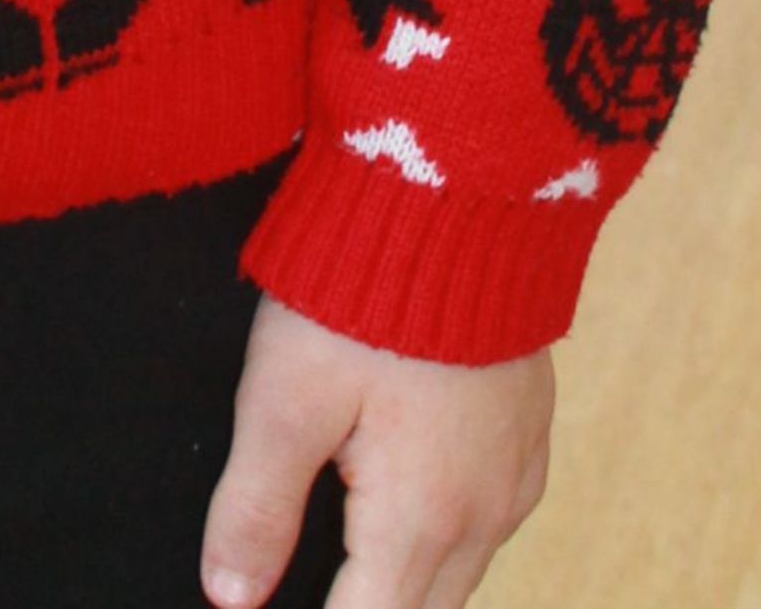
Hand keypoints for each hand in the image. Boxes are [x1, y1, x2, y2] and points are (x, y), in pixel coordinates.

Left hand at [202, 296, 551, 608]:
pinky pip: (489, 517)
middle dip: (366, 608)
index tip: (271, 607)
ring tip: (345, 558)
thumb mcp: (286, 395)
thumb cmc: (366, 289)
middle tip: (310, 578)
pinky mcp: (530, 428)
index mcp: (421, 522)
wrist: (462, 191)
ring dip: (406, 578)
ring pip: (459, 571)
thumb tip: (230, 599)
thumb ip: (257, 508)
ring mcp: (517, 473)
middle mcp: (484, 516)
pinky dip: (444, 530)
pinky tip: (401, 496)